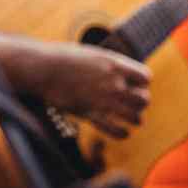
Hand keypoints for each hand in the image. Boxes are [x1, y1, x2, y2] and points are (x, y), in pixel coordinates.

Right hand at [25, 40, 150, 139]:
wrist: (42, 68)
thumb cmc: (63, 58)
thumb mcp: (91, 54)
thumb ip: (109, 65)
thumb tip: (121, 73)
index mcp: (114, 64)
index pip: (145, 77)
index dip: (142, 82)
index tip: (133, 84)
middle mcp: (113, 83)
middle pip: (144, 99)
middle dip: (140, 102)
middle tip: (132, 103)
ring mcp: (103, 100)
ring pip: (136, 117)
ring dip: (135, 118)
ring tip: (129, 118)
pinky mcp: (91, 115)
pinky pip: (117, 131)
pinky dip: (122, 133)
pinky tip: (121, 131)